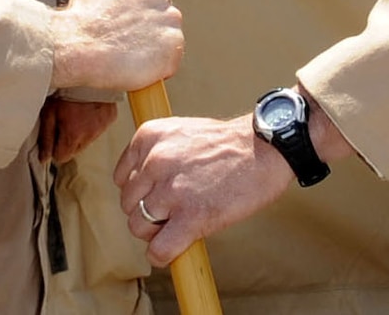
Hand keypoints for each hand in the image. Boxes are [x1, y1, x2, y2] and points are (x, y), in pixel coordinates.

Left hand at [39, 96, 119, 163]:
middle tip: (63, 121)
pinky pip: (98, 128)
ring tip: (74, 114)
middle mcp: (89, 135)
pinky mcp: (110, 118)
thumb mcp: (49, 112)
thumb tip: (44, 157)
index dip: (54, 148)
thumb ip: (46, 137)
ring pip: (87, 140)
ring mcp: (101, 127)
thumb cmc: (66, 89)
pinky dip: (92, 123)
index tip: (53, 136)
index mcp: (73, 136)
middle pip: (74, 150)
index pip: (61, 157)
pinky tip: (86, 110)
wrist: (87, 70)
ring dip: (80, 132)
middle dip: (67, 140)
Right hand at [50, 0, 181, 92]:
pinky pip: (172, 56)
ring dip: (155, 43)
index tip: (127, 16)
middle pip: (164, 7)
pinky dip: (159, 65)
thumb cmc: (80, 21)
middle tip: (128, 37)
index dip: (140, 3)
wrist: (79, 46)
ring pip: (169, 32)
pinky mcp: (174, 43)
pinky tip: (137, 66)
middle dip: (151, 22)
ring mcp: (171, 16)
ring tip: (129, 54)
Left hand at [115, 115, 292, 265]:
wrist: (265, 148)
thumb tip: (142, 186)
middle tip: (171, 213)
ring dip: (156, 233)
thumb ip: (157, 153)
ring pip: (139, 227)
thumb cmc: (228, 144)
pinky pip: (159, 249)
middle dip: (147, 213)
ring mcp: (172, 190)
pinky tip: (176, 248)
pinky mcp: (191, 216)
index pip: (122, 178)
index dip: (140, 192)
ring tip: (178, 226)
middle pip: (128, 204)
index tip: (157, 196)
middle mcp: (154, 161)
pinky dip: (163, 255)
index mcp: (149, 136)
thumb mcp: (181, 132)